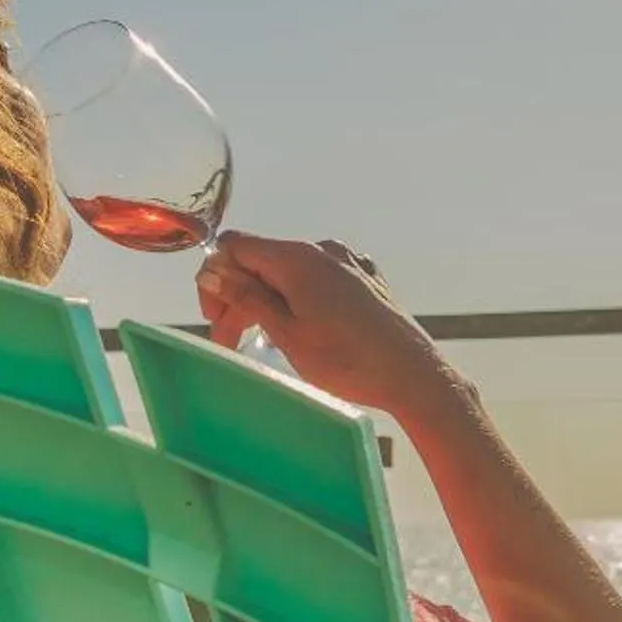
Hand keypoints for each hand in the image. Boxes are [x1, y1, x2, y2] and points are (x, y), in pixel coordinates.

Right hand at [196, 233, 460, 417]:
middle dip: (239, 297)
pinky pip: (319, 279)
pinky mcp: (366, 278)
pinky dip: (299, 299)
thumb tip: (210, 271)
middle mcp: (323, 249)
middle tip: (231, 343)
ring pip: (290, 272)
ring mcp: (348, 262)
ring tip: (264, 341)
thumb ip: (245, 296)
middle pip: (262, 261)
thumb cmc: (346, 360)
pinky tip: (303, 330)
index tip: (215, 320)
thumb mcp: (285, 332)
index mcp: (298, 257)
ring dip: (267, 301)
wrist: (411, 374)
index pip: (235, 246)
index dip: (215, 279)